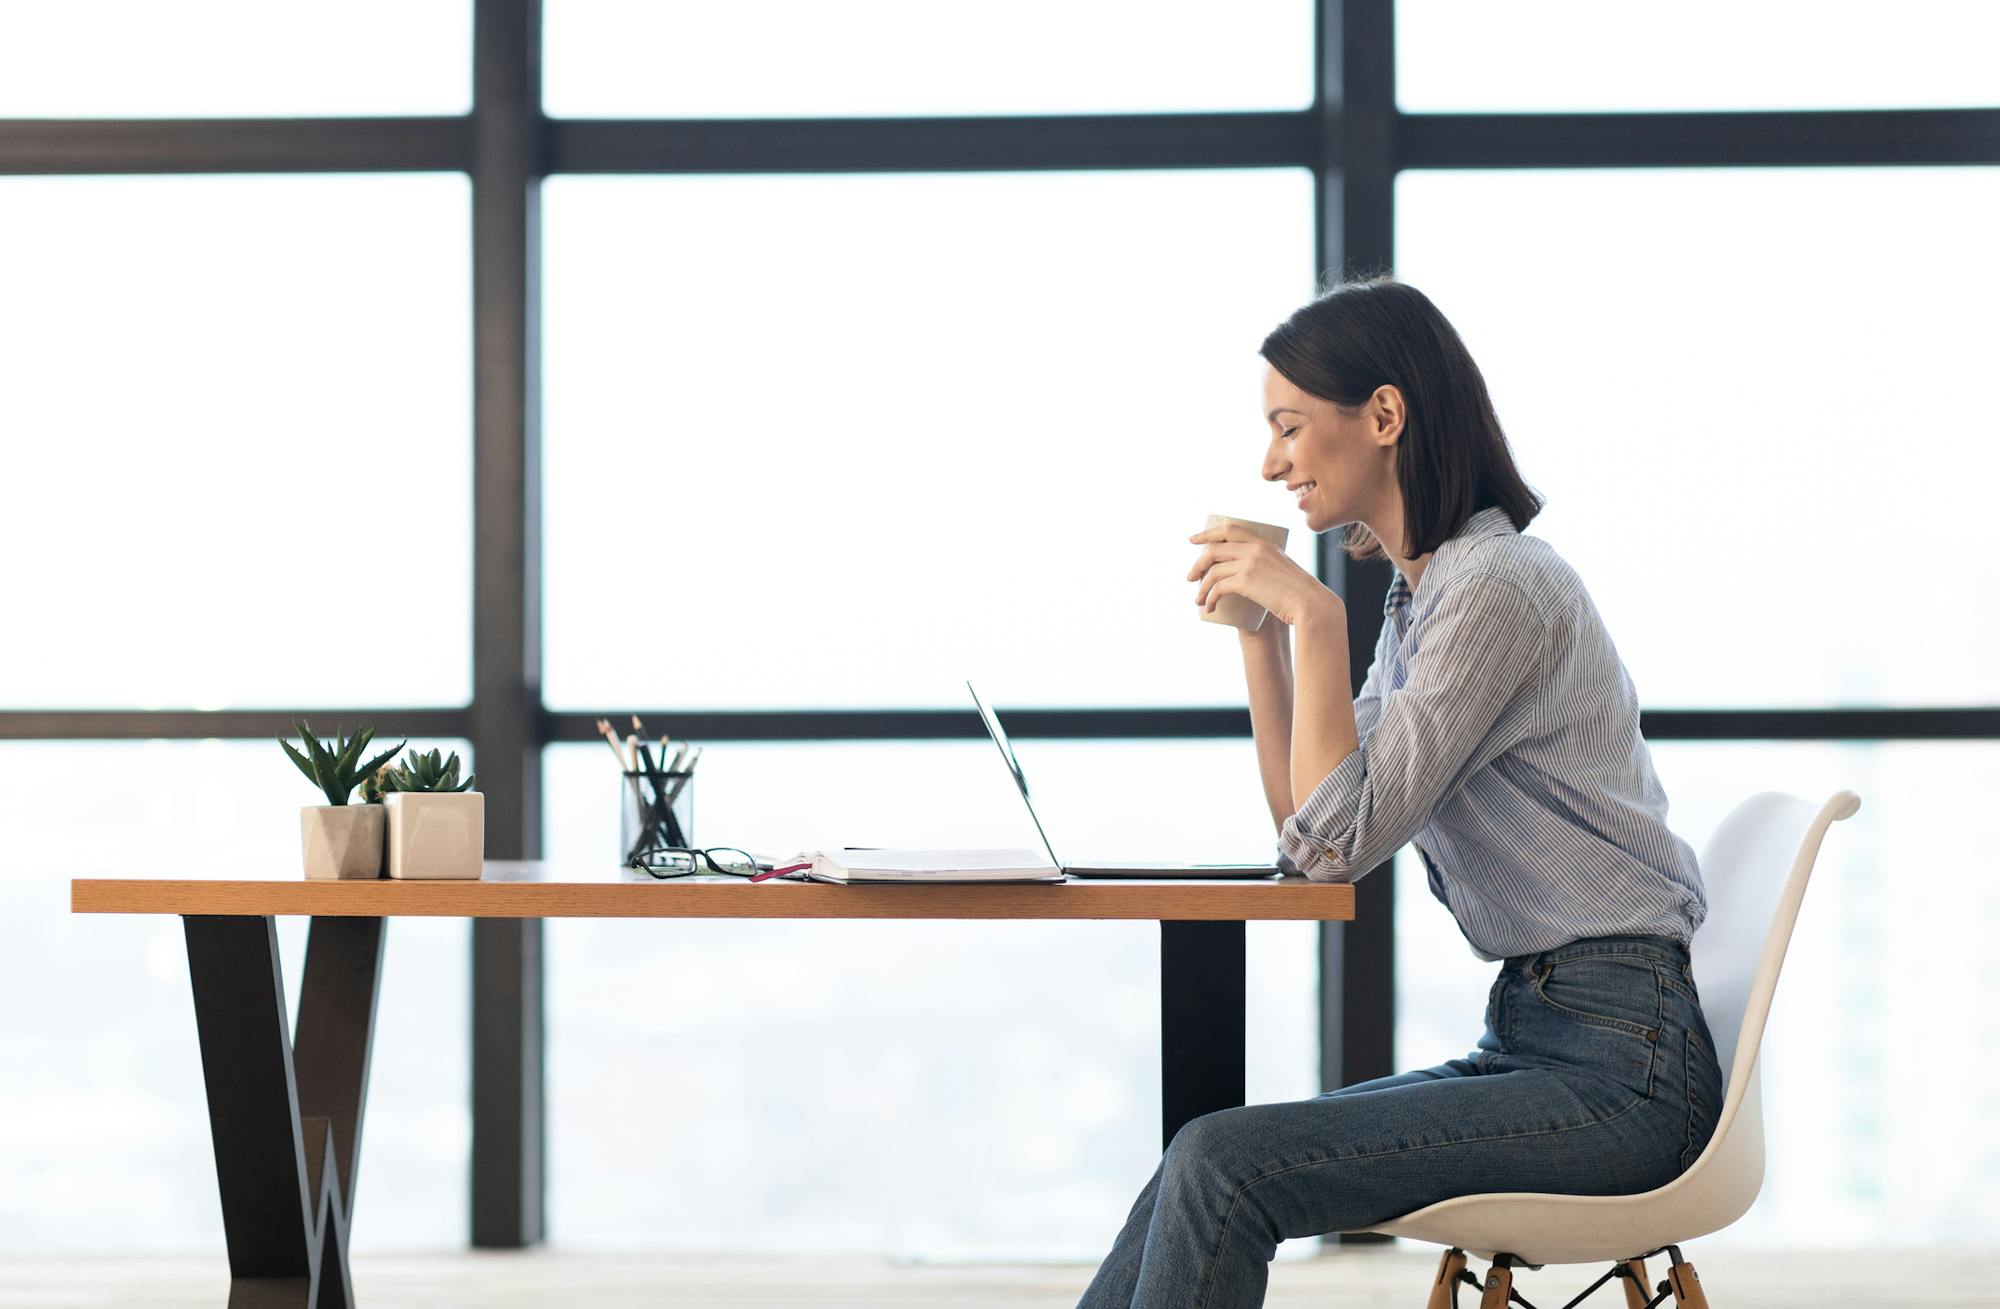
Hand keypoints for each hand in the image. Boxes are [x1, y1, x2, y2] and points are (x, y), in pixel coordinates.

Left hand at [1186, 526, 1342, 628]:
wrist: (1310, 604)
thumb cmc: (1300, 593)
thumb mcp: (1283, 570)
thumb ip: (1268, 567)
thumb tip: (1253, 575)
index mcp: (1264, 543)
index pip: (1230, 530)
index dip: (1208, 534)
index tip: (1193, 541)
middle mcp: (1255, 550)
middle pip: (1214, 550)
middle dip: (1197, 563)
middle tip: (1190, 578)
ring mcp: (1250, 564)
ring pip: (1213, 571)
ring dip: (1201, 587)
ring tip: (1198, 600)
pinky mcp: (1246, 582)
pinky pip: (1218, 588)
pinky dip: (1209, 598)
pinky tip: (1208, 607)